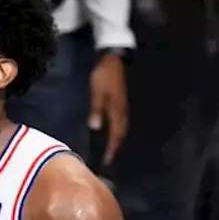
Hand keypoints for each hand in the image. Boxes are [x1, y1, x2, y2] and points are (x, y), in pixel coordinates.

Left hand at [88, 52, 127, 166]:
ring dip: (117, 138)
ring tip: (110, 148)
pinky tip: (112, 130)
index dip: (111, 147)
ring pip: (122, 127)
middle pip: (121, 133)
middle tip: (108, 158)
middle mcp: (122, 110)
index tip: (107, 160)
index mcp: (117, 110)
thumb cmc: (103, 76)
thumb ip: (96, 109)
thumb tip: (95, 127)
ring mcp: (123, 105)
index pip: (115, 134)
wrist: (113, 60)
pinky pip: (120, 120)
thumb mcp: (97, 92)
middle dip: (115, 146)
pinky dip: (117, 129)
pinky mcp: (121, 101)